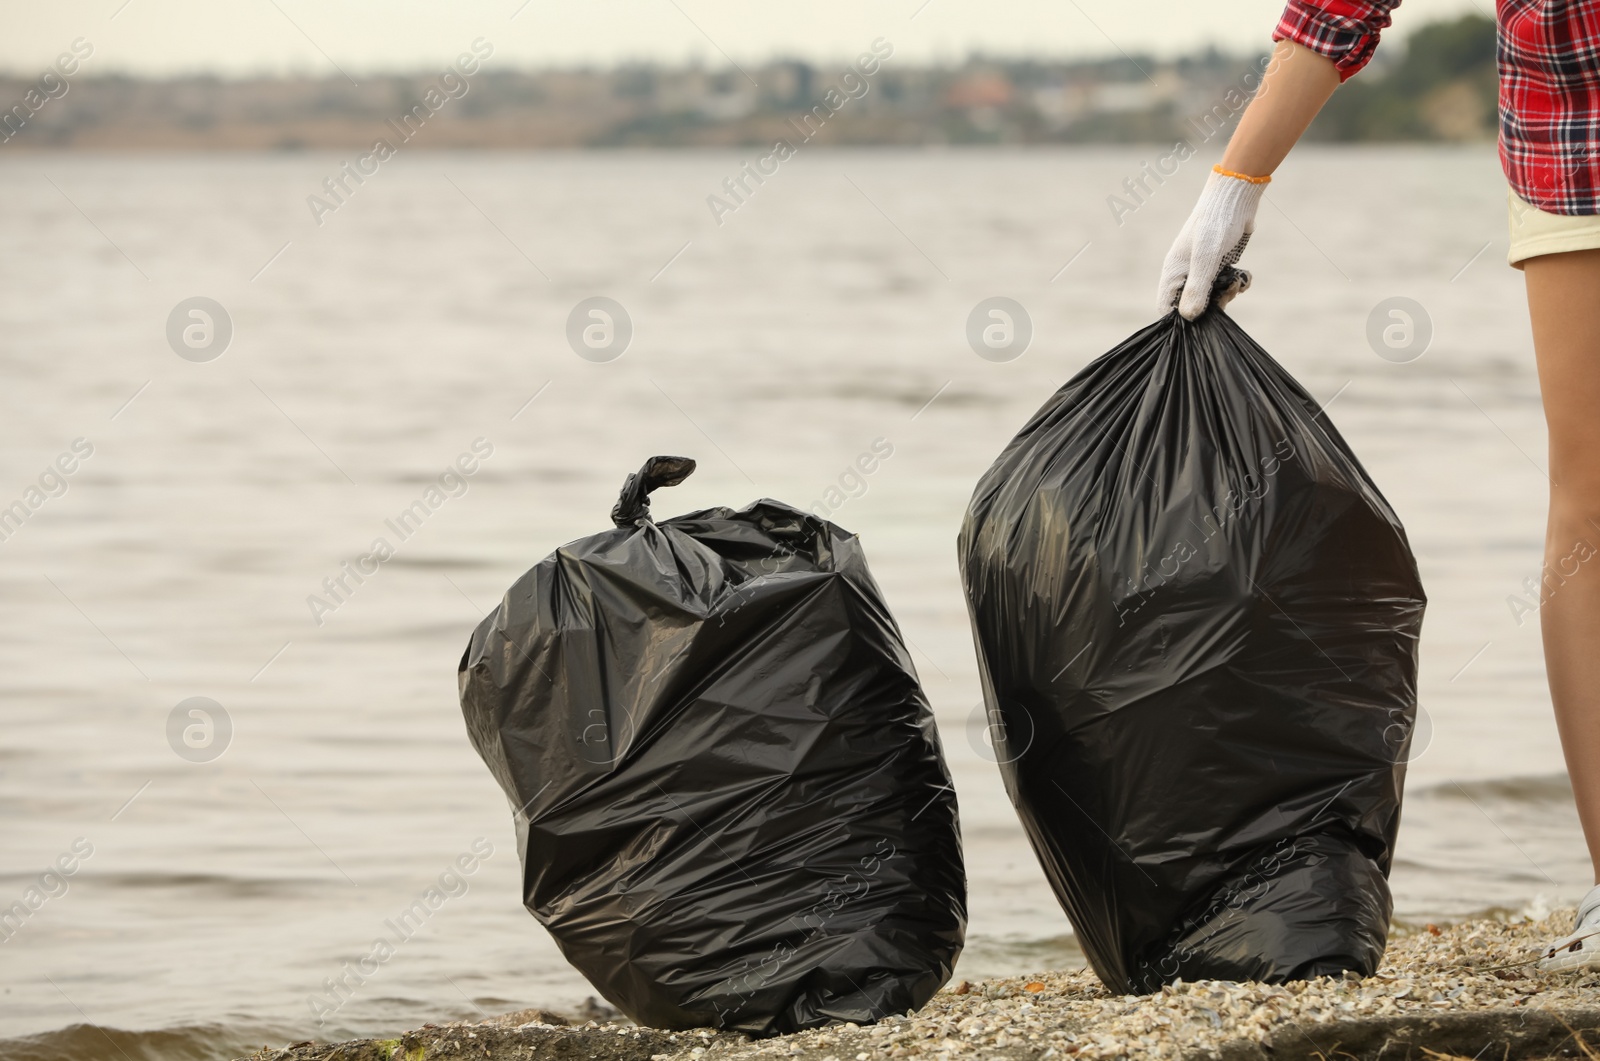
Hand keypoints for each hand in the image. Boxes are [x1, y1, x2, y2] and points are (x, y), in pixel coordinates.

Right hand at [1157, 168, 1268, 319]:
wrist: (1235, 198)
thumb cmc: (1216, 224)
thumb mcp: (1206, 259)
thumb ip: (1197, 289)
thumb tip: (1189, 317)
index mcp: (1174, 271)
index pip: (1166, 307)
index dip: (1180, 318)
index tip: (1202, 317)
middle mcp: (1185, 273)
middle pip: (1192, 305)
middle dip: (1212, 305)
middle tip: (1228, 293)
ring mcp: (1202, 269)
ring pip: (1211, 296)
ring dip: (1227, 293)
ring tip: (1238, 280)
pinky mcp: (1218, 264)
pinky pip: (1224, 284)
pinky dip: (1235, 283)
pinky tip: (1244, 275)